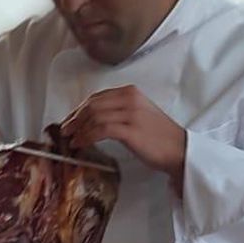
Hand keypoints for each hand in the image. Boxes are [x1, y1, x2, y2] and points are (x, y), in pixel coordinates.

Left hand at [60, 87, 186, 188]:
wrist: (179, 150)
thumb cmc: (159, 138)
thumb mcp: (139, 116)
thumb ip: (120, 112)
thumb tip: (95, 121)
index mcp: (131, 93)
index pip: (97, 97)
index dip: (79, 109)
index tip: (70, 120)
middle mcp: (130, 99)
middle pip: (92, 105)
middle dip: (75, 118)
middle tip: (64, 130)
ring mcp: (130, 113)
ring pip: (94, 116)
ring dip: (78, 129)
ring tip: (70, 139)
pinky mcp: (130, 130)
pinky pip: (100, 130)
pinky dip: (86, 137)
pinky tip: (80, 144)